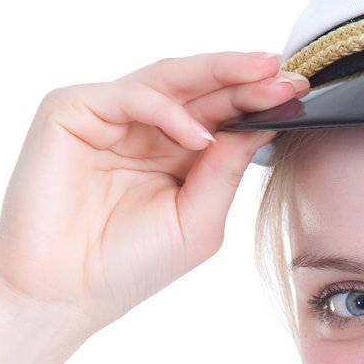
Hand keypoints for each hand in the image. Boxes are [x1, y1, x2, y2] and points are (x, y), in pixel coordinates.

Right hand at [0, 51, 306, 331]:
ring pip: (168, 78)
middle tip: (288, 72)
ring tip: (261, 76)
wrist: (62, 292)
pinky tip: (200, 134)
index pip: (220, 113)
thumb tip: (265, 124)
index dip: (258, 101)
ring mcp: (105, 115)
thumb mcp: (198, 220)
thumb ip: (226, 171)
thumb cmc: (127, 265)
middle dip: (245, 77)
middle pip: (199, 87)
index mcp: (172, 151)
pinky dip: (168, 112)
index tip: (302, 93)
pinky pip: (130, 96)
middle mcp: (141, 127)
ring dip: (217, 75)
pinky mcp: (71, 110)